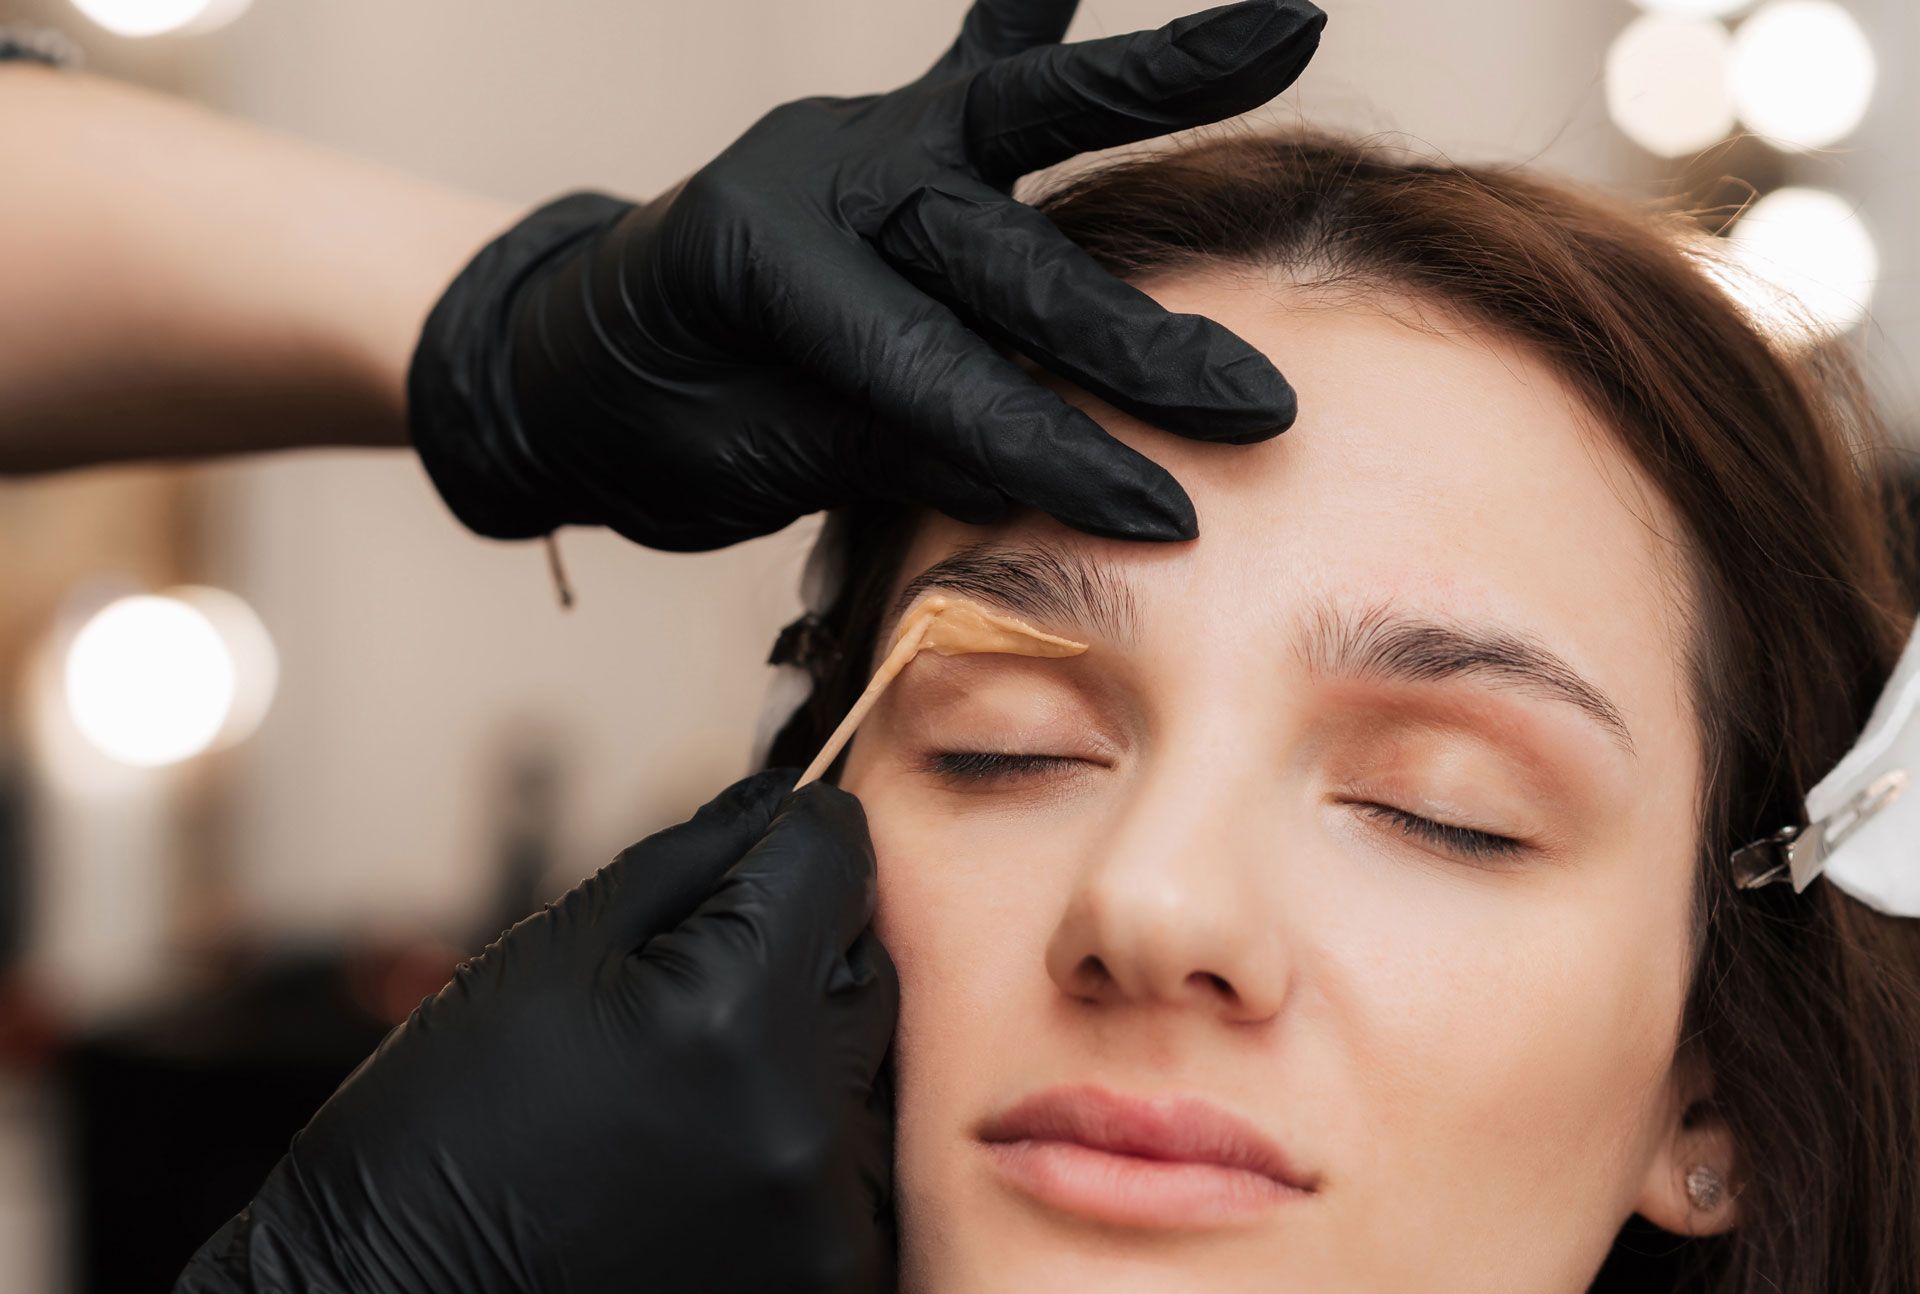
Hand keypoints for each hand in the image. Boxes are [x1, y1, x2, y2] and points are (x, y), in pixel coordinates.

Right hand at [72, 768, 898, 1293]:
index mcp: (729, 1013)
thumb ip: (694, 858)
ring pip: (873, 1092)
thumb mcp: (547, 954)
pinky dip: (803, 1187)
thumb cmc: (446, 1128)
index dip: (791, 852)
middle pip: (868, 977)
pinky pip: (859, 1200)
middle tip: (687, 1028)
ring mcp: (828, 1232)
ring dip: (808, 1085)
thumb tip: (794, 796)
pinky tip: (704, 1208)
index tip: (756, 872)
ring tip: (684, 1131)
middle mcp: (803, 1124)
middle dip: (797, 974)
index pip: (837, 861)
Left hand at [408, 0, 1325, 551]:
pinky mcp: (886, 130)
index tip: (1160, 516)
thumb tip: (1024, 463)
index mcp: (763, 261)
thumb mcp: (743, 462)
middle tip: (1256, 404)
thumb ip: (879, 444)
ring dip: (1158, 77)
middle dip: (1133, 340)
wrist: (565, 356)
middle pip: (1005, 257)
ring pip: (1025, 109)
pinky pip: (981, 58)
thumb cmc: (643, 425)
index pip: (933, 371)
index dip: (1047, 450)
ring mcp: (862, 136)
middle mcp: (825, 174)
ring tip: (1288, 26)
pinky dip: (1044, 4)